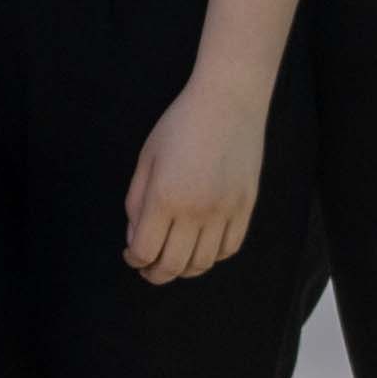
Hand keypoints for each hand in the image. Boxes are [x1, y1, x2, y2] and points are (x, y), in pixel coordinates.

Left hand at [120, 63, 269, 282]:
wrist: (228, 103)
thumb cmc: (179, 125)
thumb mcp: (146, 159)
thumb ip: (136, 202)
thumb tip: (136, 237)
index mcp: (165, 198)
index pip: (145, 251)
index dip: (133, 259)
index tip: (131, 255)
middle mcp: (196, 212)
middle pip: (173, 266)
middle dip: (155, 274)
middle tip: (148, 268)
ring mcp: (224, 212)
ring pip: (203, 263)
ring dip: (183, 269)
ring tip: (174, 259)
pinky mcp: (245, 208)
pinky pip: (229, 249)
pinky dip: (212, 256)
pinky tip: (201, 247)